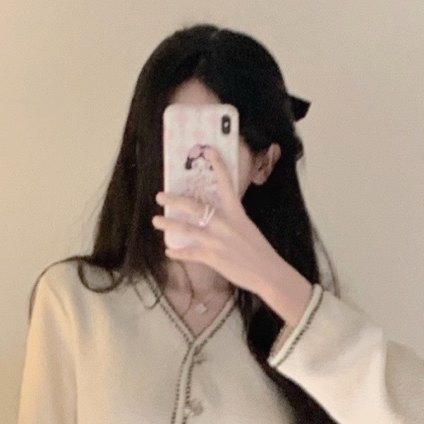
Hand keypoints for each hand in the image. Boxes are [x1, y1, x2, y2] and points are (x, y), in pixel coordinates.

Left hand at [153, 147, 311, 327]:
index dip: (217, 165)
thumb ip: (232, 220)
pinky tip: (168, 252)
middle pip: (194, 206)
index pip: (225, 183)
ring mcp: (216, 240)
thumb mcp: (247, 228)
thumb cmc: (260, 251)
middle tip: (160, 195)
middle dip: (174, 200)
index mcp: (236, 212)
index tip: (208, 151)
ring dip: (168, 224)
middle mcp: (224, 223)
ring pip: (186, 229)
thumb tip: (216, 218)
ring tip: (156, 220)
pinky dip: (177, 253)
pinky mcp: (212, 257)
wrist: (268, 273)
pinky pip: (190, 253)